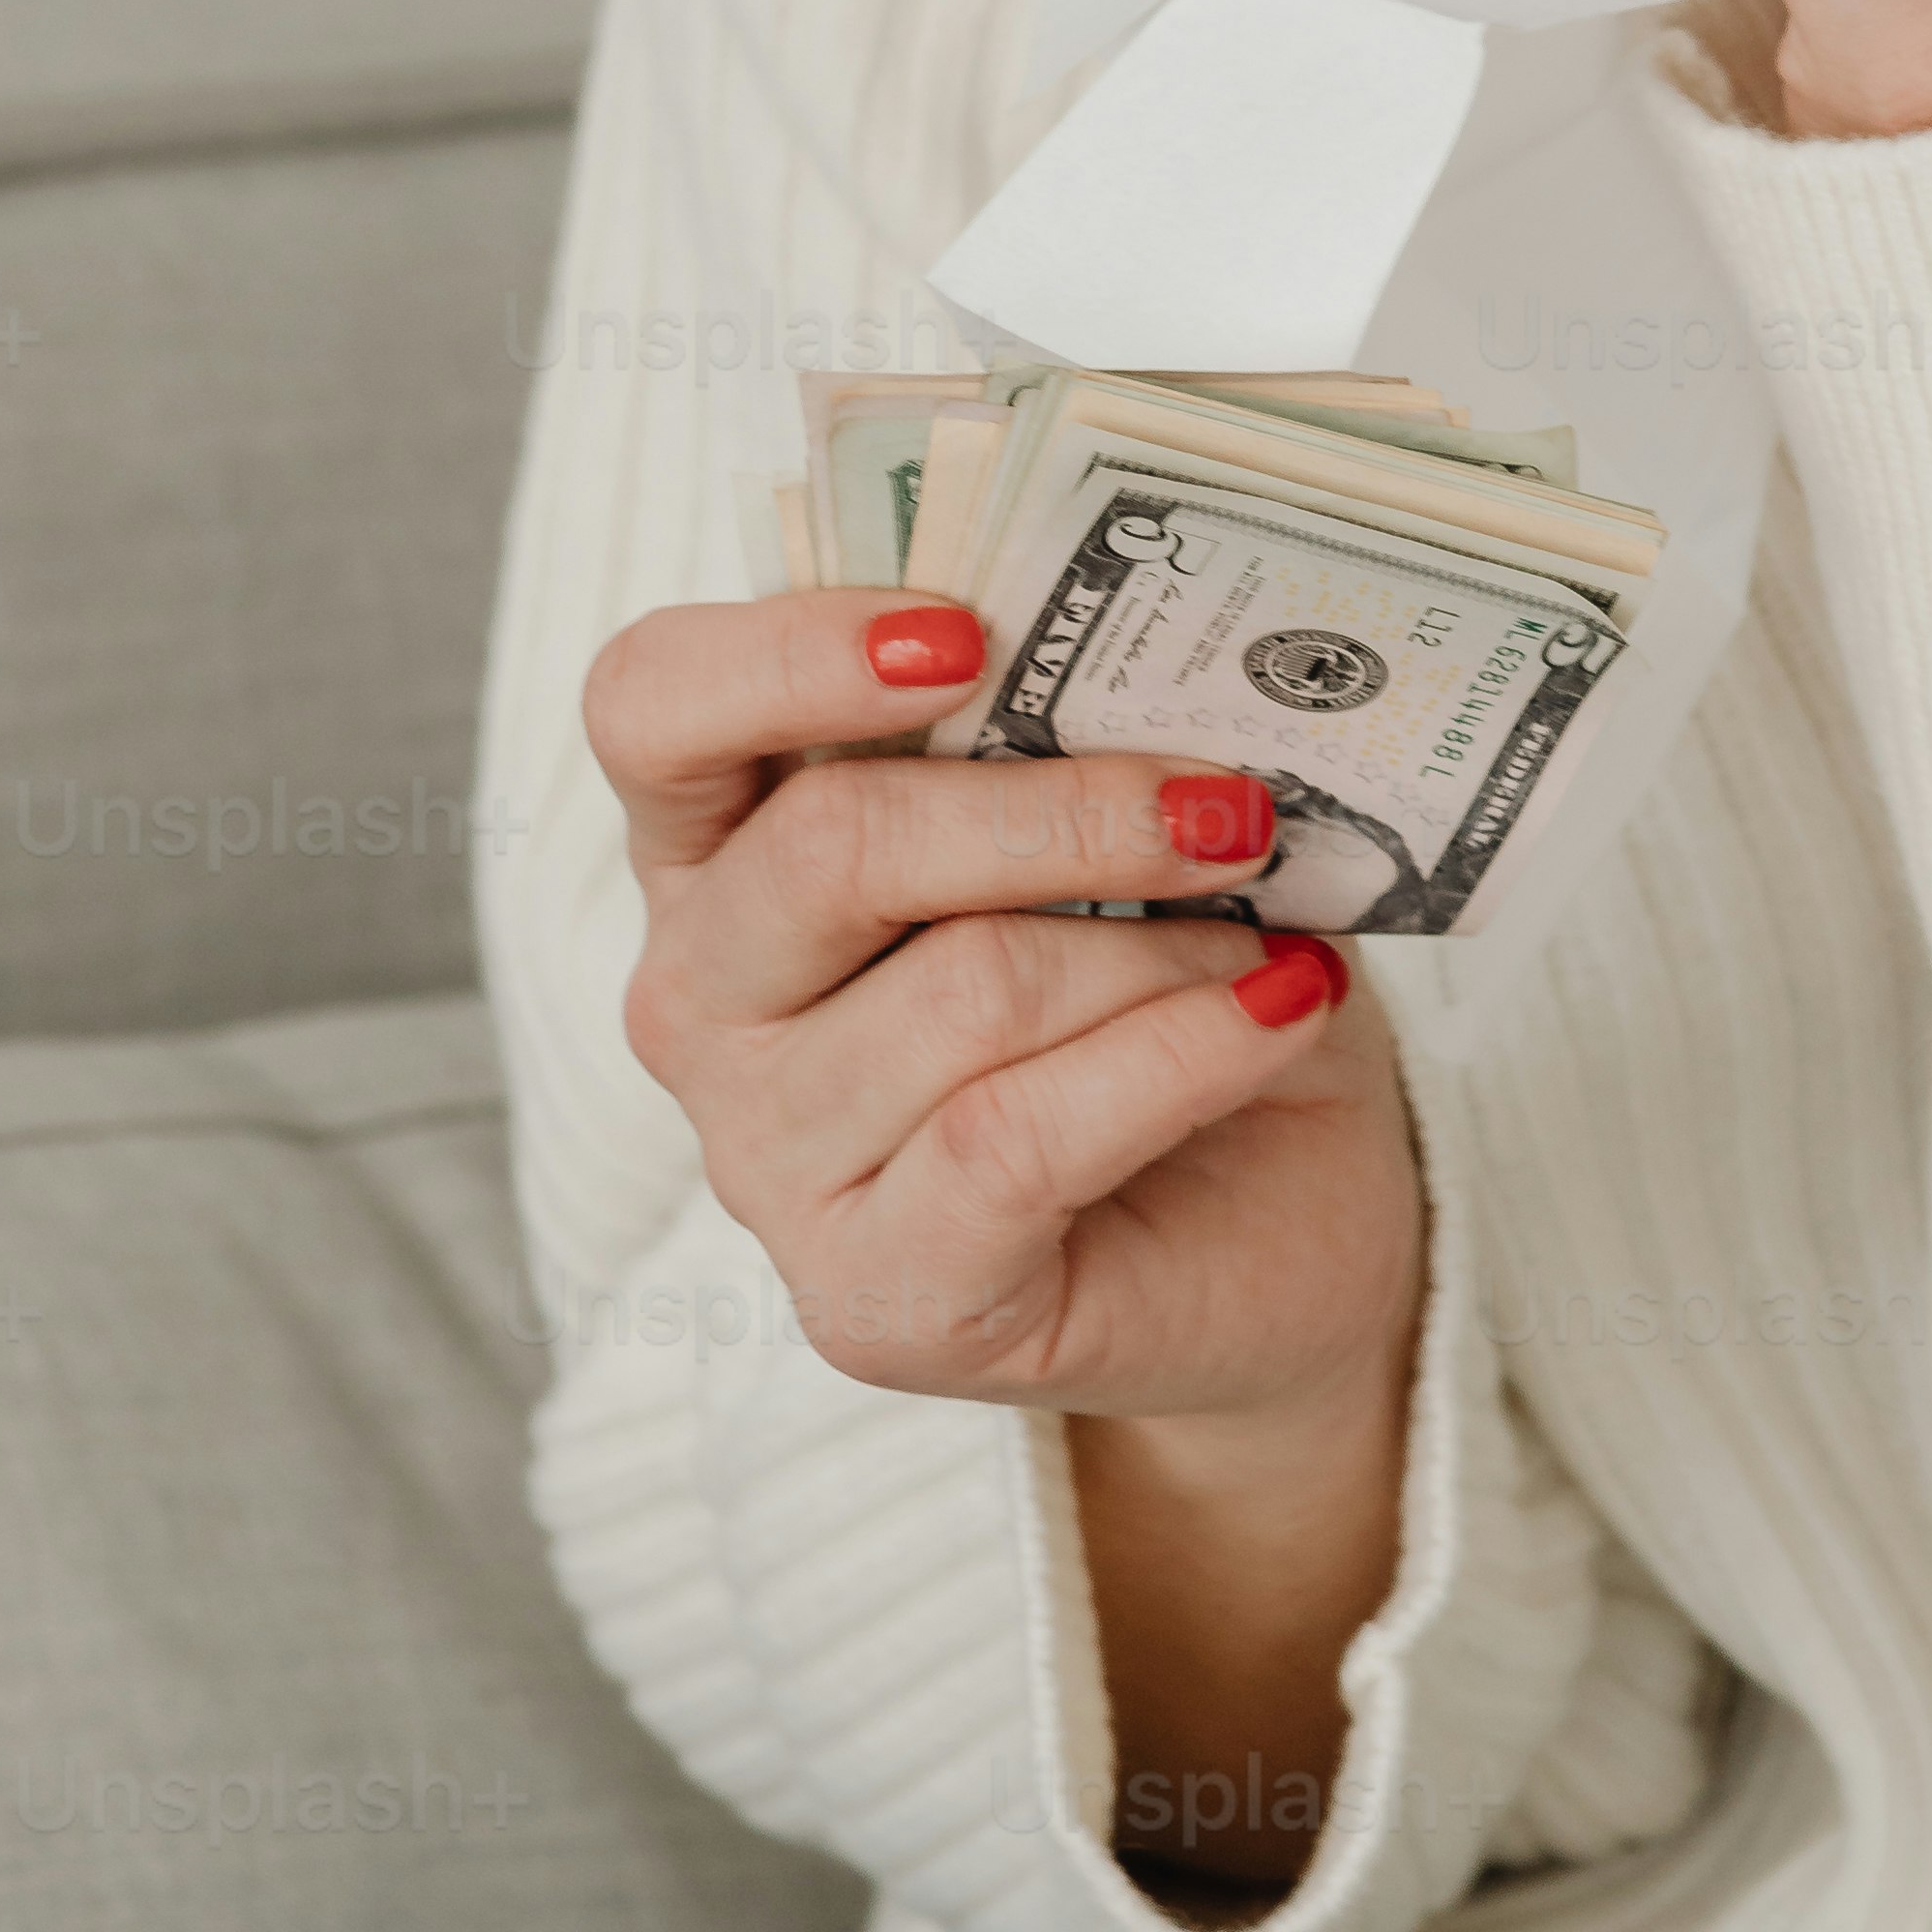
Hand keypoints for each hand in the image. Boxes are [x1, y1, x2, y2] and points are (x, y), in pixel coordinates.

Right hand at [581, 587, 1426, 1435]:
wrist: (1273, 1221)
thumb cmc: (1169, 975)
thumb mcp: (1113, 819)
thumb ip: (1074, 735)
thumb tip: (1164, 670)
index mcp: (726, 841)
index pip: (651, 709)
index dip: (785, 654)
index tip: (964, 631)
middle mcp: (705, 1001)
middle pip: (829, 847)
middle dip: (1062, 810)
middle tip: (1231, 803)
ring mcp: (770, 1164)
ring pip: (963, 990)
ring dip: (1162, 950)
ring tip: (1270, 943)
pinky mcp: (875, 1299)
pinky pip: (1020, 1137)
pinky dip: (1184, 1052)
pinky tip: (1280, 1008)